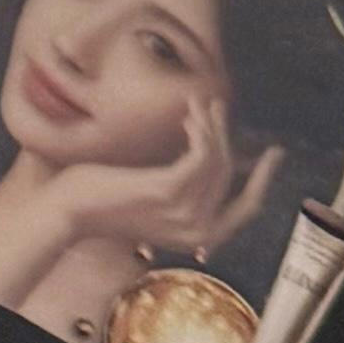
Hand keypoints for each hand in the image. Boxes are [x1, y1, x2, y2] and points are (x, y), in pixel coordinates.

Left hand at [64, 107, 281, 272]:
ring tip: (200, 103)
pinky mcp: (168, 192)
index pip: (247, 209)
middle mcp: (198, 233)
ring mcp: (185, 215)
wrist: (70, 211)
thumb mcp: (154, 202)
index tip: (273, 153)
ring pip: (216, 161)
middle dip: (228, 136)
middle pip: (230, 176)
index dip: (263, 179)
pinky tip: (190, 114)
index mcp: (200, 239)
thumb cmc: (106, 202)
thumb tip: (210, 161)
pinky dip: (201, 130)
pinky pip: (200, 156)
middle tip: (219, 107)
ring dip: (211, 126)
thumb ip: (184, 193)